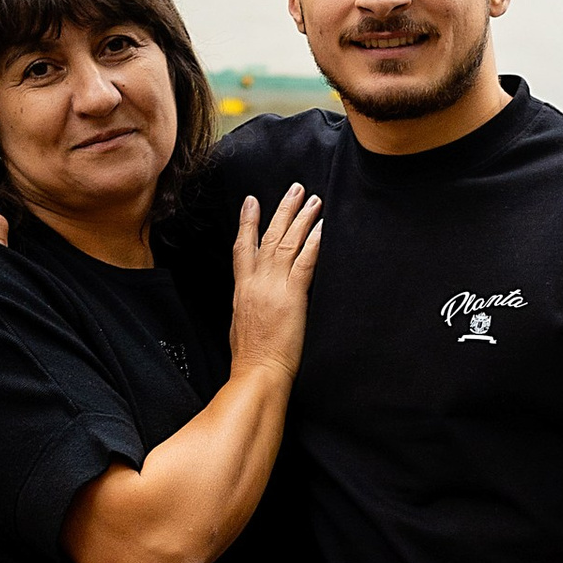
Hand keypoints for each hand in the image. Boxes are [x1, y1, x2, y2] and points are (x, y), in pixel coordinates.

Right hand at [227, 186, 321, 382]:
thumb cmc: (250, 359)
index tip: (251, 202)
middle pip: (269, 237)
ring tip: (313, 200)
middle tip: (295, 188)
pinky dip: (313, 243)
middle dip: (283, 210)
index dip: (247, 222)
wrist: (256, 374)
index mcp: (242, 290)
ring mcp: (273, 288)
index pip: (243, 247)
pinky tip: (321, 228)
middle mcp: (256, 283)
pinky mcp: (292, 298)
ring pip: (287, 244)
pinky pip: (304, 263)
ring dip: (301, 219)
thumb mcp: (240, 326)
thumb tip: (253, 299)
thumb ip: (248, 306)